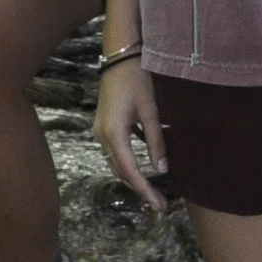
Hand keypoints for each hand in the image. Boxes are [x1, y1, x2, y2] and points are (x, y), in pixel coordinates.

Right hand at [96, 61, 168, 211]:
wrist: (119, 55)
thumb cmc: (137, 78)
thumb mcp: (151, 110)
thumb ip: (156, 141)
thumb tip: (162, 170)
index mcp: (113, 134)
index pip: (130, 171)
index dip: (145, 191)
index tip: (159, 206)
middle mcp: (102, 136)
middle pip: (120, 171)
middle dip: (139, 189)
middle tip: (159, 205)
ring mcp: (100, 131)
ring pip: (116, 163)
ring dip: (132, 178)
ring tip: (152, 192)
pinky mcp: (103, 125)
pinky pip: (115, 152)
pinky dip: (127, 164)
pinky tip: (142, 169)